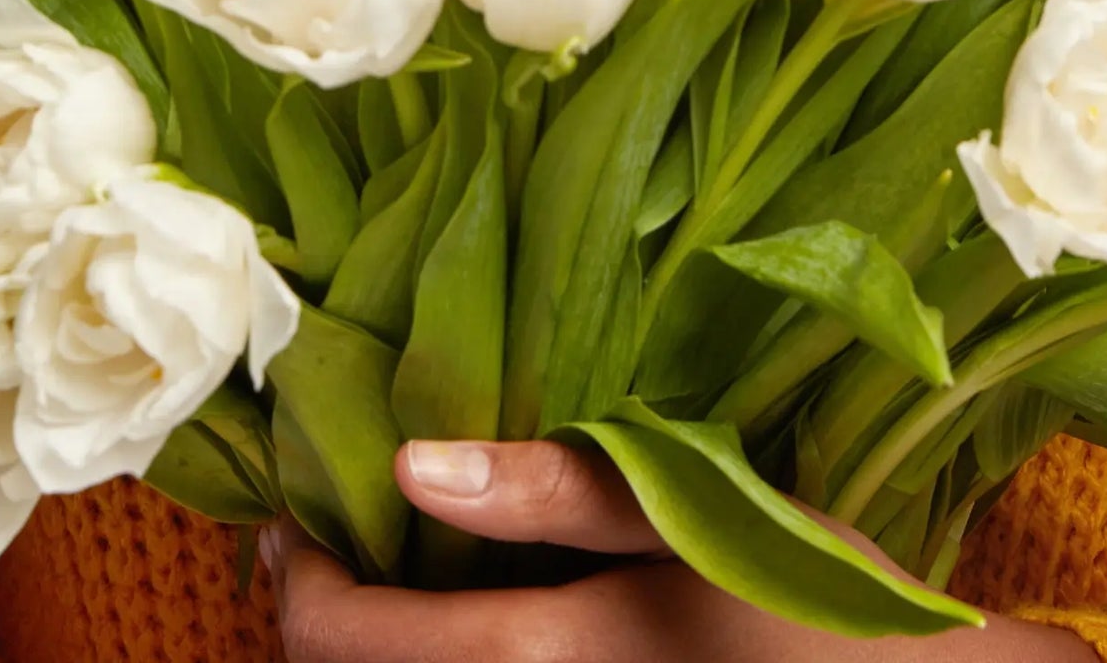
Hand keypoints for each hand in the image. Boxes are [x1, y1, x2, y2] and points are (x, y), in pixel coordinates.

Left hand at [260, 439, 1096, 662]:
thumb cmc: (814, 602)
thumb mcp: (696, 516)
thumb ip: (558, 488)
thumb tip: (412, 464)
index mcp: (535, 661)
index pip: (343, 639)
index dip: (295, 577)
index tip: (292, 512)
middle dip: (319, 614)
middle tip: (319, 533)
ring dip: (375, 643)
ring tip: (382, 571)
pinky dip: (437, 661)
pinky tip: (458, 619)